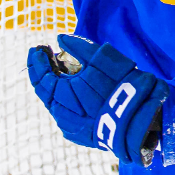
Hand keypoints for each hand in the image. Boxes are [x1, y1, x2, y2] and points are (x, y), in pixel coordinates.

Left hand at [27, 35, 168, 164]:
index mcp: (60, 93)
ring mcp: (68, 126)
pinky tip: (70, 93)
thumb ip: (79, 46)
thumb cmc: (121, 87)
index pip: (40, 75)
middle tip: (42, 57)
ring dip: (53, 88)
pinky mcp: (77, 135)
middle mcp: (59, 112)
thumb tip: (61, 38)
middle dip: (41, 72)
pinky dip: (64, 102)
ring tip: (57, 74)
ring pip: (54, 104)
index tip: (38, 48)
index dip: (37, 60)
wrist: (138, 122)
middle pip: (44, 91)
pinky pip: (65, 115)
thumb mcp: (102, 59)